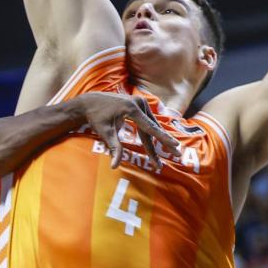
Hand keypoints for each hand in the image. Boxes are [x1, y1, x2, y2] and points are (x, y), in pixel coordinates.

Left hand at [65, 92, 181, 170]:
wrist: (90, 102)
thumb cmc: (96, 118)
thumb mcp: (104, 133)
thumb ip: (114, 148)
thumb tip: (114, 166)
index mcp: (131, 109)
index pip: (150, 128)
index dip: (163, 139)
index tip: (175, 146)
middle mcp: (139, 103)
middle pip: (153, 128)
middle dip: (164, 142)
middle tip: (177, 154)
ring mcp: (140, 101)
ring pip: (152, 124)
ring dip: (159, 138)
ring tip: (171, 150)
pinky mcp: (139, 103)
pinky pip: (149, 119)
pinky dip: (153, 130)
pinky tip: (161, 139)